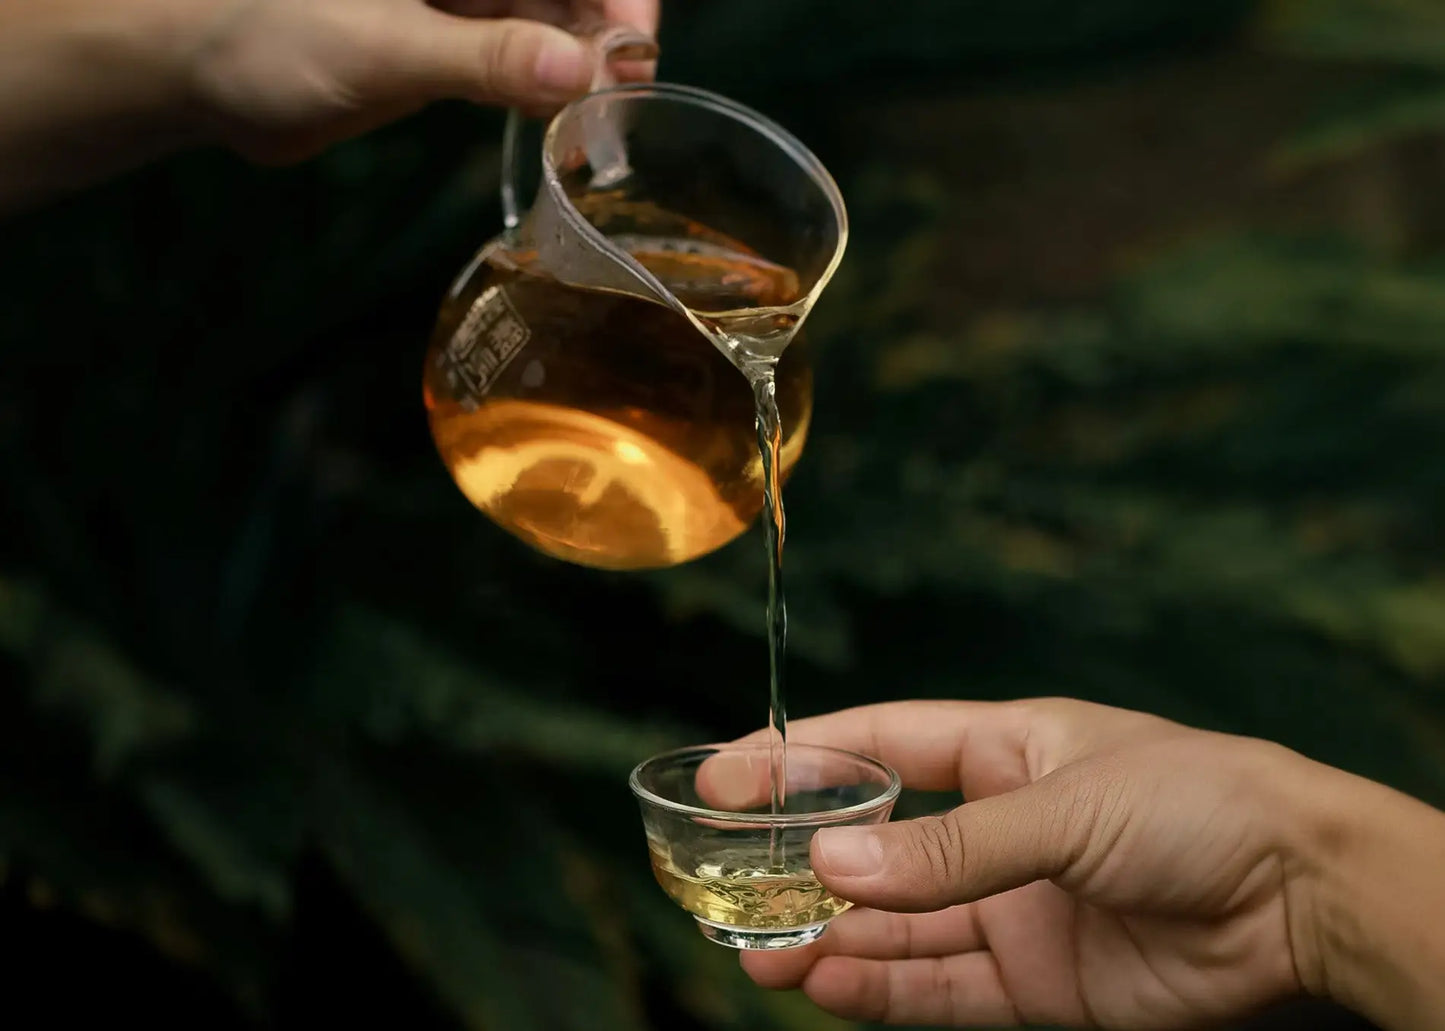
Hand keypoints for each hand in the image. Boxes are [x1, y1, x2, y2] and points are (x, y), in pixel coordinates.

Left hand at [189, 0, 659, 163]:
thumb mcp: (383, 46)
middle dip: (604, 30)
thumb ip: (483, 58)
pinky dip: (549, 88)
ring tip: (607, 120)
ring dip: (583, 65)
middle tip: (627, 95)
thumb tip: (582, 70)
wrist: (200, 75)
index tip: (634, 41)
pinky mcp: (447, 43)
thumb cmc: (267, 33)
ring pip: (548, 21)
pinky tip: (571, 122)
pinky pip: (519, 58)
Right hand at [738, 698, 1330, 1027]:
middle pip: (875, 846)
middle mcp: (997, 828)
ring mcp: (1014, 906)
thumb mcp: (1065, 806)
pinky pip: (941, 985)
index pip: (877, 744)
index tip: (721, 774)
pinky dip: (880, 989)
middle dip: (800, 866)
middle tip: (723, 886)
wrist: (1303, 898)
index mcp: (1003, 750)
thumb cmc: (1201, 802)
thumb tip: (837, 861)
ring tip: (758, 954)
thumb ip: (952, 846)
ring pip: (897, 927)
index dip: (796, 757)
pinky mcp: (1038, 981)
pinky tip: (825, 985)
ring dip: (828, 939)